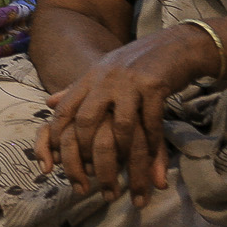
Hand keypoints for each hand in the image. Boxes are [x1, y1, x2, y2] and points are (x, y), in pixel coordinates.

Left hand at [36, 26, 205, 204]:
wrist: (178, 44)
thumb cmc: (138, 63)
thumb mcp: (103, 72)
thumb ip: (76, 89)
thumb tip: (49, 103)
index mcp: (89, 78)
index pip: (64, 111)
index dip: (57, 140)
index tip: (58, 166)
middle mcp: (105, 79)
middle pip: (87, 123)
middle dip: (89, 156)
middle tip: (94, 182)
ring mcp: (130, 82)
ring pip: (122, 129)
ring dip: (125, 159)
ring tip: (129, 183)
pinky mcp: (155, 86)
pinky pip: (151, 123)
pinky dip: (152, 146)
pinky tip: (153, 165)